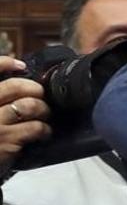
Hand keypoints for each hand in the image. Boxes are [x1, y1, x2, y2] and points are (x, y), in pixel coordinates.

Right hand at [0, 57, 51, 175]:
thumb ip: (0, 100)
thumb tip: (17, 76)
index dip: (4, 63)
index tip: (19, 65)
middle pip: (14, 87)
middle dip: (34, 89)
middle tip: (39, 95)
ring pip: (29, 105)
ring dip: (43, 109)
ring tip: (44, 115)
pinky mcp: (7, 140)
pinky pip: (35, 127)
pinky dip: (45, 129)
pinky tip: (44, 133)